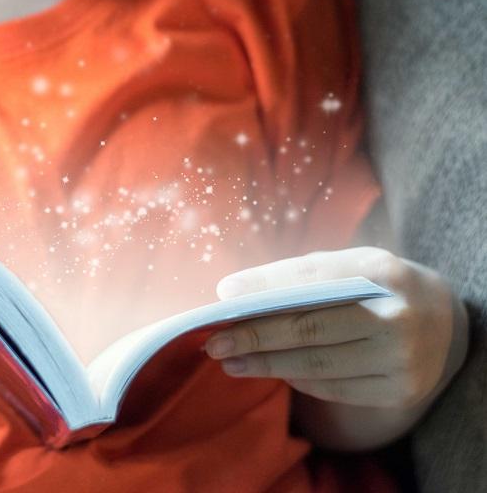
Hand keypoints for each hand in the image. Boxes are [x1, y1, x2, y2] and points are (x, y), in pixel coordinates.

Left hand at [204, 247, 468, 408]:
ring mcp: (402, 359)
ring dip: (266, 364)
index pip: (313, 280)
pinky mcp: (399, 390)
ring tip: (230, 361)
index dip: (265, 288)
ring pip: (318, 365)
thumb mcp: (350, 265)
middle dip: (255, 336)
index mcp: (383, 272)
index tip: (223, 296)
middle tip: (214, 342)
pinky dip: (297, 379)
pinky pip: (334, 389)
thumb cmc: (376, 287)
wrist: (442, 322)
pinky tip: (269, 370)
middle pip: (311, 329)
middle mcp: (398, 317)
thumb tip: (234, 293)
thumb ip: (300, 276)